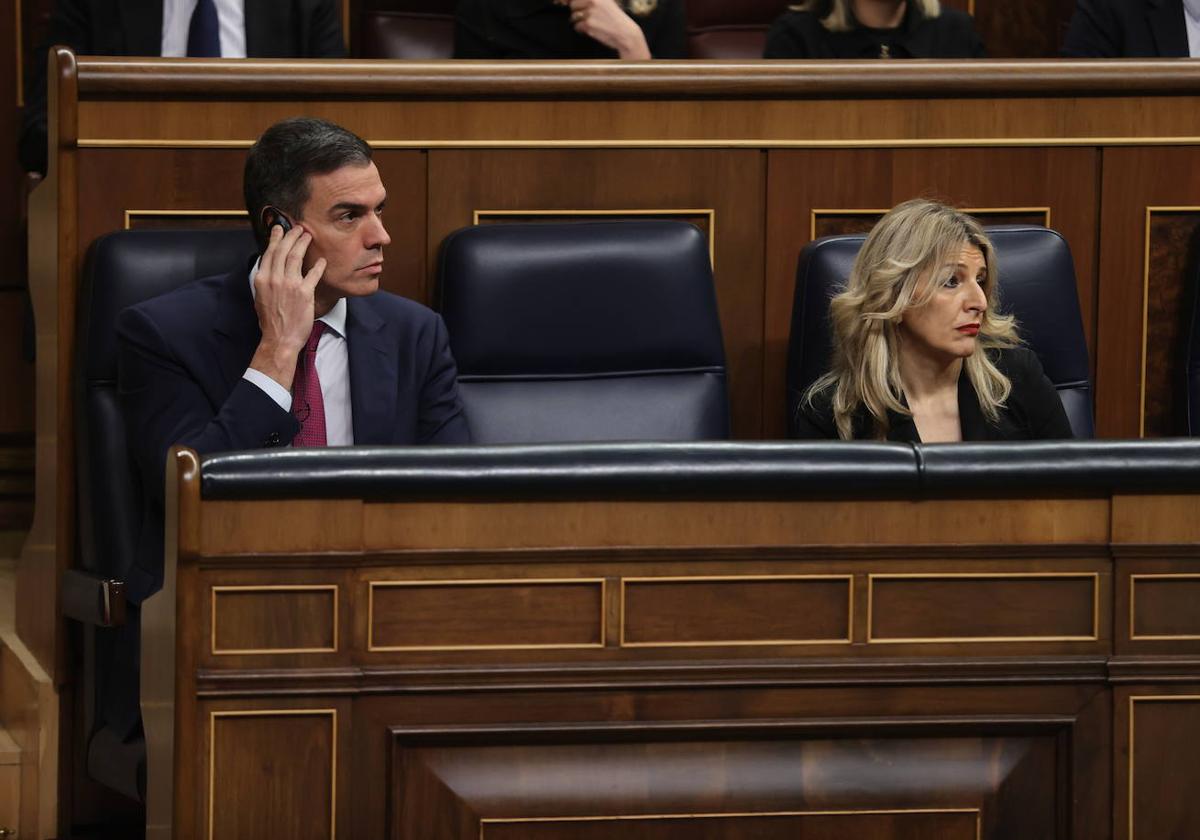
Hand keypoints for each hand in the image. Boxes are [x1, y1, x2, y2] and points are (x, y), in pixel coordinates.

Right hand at [249, 223, 326, 389]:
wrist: (279, 338)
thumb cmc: (271, 321)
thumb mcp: (260, 297)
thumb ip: (265, 282)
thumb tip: (270, 269)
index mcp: (262, 279)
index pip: (269, 253)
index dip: (276, 239)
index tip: (280, 229)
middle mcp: (274, 279)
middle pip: (283, 250)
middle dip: (291, 236)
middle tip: (298, 228)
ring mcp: (289, 285)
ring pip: (296, 257)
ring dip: (303, 244)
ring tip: (308, 235)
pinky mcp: (304, 293)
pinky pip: (313, 274)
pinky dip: (318, 265)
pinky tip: (322, 260)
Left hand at [559, 0, 651, 59]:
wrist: (625, 33)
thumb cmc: (615, 19)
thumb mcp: (606, 2)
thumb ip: (591, 1)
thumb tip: (570, 1)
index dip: (570, 1)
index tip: (565, 3)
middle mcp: (592, 1)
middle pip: (573, 5)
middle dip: (577, 12)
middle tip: (588, 17)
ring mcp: (589, 12)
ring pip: (573, 17)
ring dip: (579, 22)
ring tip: (592, 24)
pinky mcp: (588, 24)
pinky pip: (577, 27)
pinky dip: (582, 30)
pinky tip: (593, 29)